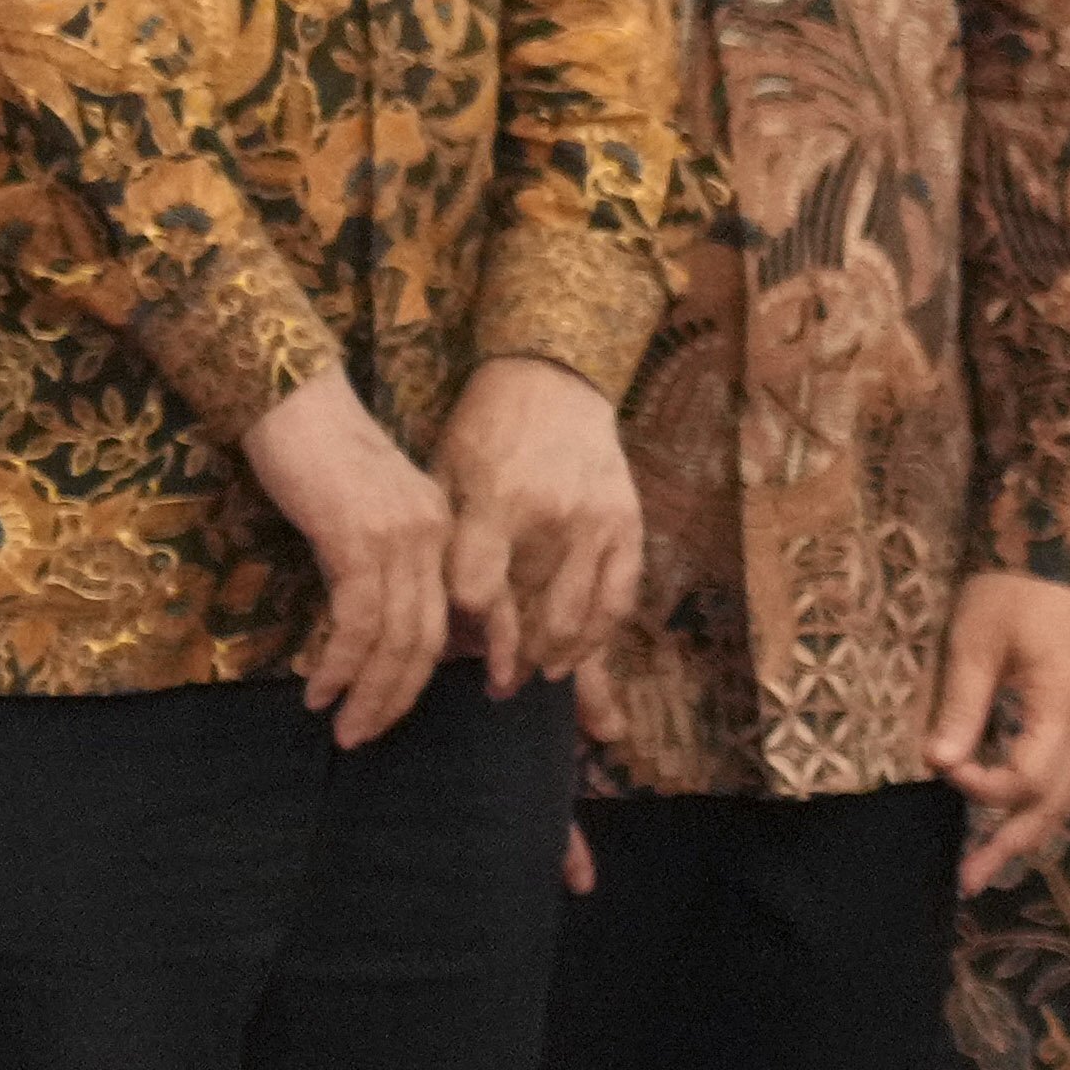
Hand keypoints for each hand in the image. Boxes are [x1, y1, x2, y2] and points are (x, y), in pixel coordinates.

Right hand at [244, 369, 455, 746]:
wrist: (295, 403)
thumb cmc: (321, 456)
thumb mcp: (367, 515)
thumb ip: (381, 563)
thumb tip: (370, 626)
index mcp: (444, 532)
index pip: (453, 618)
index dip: (434, 670)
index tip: (402, 707)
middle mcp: (434, 539)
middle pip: (430, 640)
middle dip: (398, 697)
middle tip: (364, 735)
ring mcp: (402, 539)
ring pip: (398, 639)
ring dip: (369, 693)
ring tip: (343, 729)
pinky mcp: (359, 540)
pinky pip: (359, 621)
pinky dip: (340, 664)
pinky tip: (318, 690)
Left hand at [433, 351, 638, 704]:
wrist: (554, 381)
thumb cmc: (484, 430)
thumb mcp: (445, 475)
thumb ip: (447, 543)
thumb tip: (441, 612)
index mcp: (498, 502)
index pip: (480, 591)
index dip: (474, 632)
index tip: (465, 655)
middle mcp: (553, 519)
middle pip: (536, 616)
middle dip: (516, 661)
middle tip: (500, 688)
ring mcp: (598, 524)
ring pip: (582, 616)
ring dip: (559, 655)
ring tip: (540, 675)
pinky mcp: (628, 524)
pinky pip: (619, 596)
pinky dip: (601, 633)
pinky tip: (580, 653)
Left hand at [929, 569, 1069, 889]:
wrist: (1059, 552)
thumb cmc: (1013, 591)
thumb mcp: (975, 641)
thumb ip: (962, 705)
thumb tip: (937, 762)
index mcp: (1062, 706)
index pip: (1026, 776)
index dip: (982, 786)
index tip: (941, 767)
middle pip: (1055, 802)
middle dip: (1011, 843)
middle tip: (969, 882)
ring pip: (1067, 794)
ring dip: (1028, 832)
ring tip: (989, 866)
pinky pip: (1068, 775)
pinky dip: (1041, 806)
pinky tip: (1016, 820)